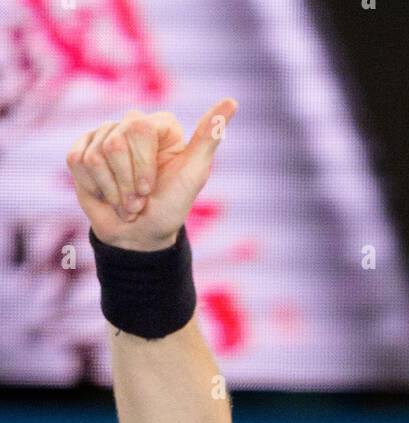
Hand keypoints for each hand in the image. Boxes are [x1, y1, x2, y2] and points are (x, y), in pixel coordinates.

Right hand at [66, 98, 237, 251]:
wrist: (141, 236)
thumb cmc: (170, 206)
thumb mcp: (194, 175)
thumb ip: (208, 137)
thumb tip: (231, 102)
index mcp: (160, 125)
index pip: (138, 128)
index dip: (142, 166)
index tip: (151, 188)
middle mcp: (131, 124)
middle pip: (114, 143)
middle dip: (127, 183)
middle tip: (140, 199)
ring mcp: (103, 135)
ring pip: (95, 158)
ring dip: (113, 191)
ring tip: (126, 201)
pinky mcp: (80, 150)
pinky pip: (78, 163)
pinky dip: (95, 189)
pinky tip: (107, 194)